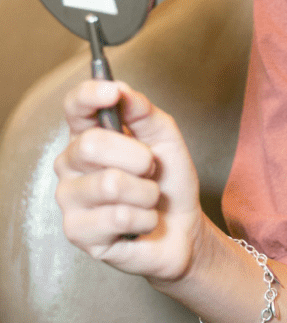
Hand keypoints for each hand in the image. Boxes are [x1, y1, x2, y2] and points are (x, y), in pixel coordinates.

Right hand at [55, 80, 205, 282]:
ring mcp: (69, 199)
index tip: (112, 92)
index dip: (89, 95)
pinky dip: (144, 219)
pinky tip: (141, 222)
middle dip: (139, 157)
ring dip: (146, 192)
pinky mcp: (76, 232)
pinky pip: (118, 217)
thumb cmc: (169, 181)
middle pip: (92, 144)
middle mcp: (70, 164)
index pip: (75, 107)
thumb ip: (144, 112)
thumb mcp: (165, 139)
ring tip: (147, 199)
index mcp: (89, 134)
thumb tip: (123, 91)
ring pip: (109, 183)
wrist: (181, 227)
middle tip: (150, 169)